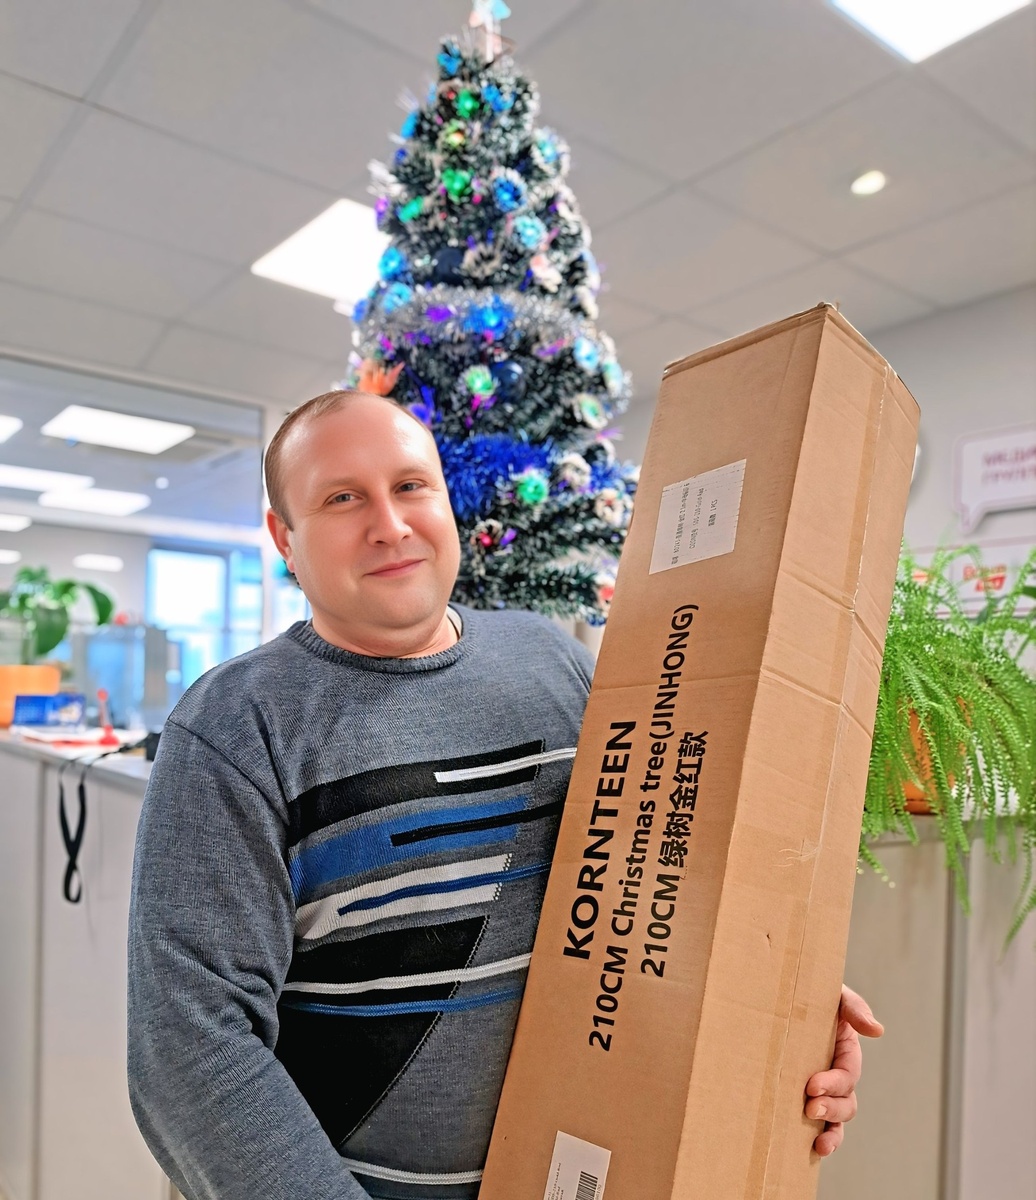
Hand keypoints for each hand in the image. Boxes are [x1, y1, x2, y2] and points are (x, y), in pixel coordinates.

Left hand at [805, 984, 883, 1156]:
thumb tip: (876, 1030)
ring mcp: (821, 1086)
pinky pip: (819, 1122)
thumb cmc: (807, 989)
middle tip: (810, 1108)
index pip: (846, 1074)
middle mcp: (836, 1071)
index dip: (834, 1083)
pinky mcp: (804, 1094)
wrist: (779, 990)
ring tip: (819, 1143)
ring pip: (836, 1118)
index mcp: (845, 1049)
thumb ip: (853, 1007)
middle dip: (831, 1108)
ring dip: (831, 1131)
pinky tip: (812, 1149)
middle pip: (846, 1102)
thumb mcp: (832, 993)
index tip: (812, 1085)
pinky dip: (822, 1137)